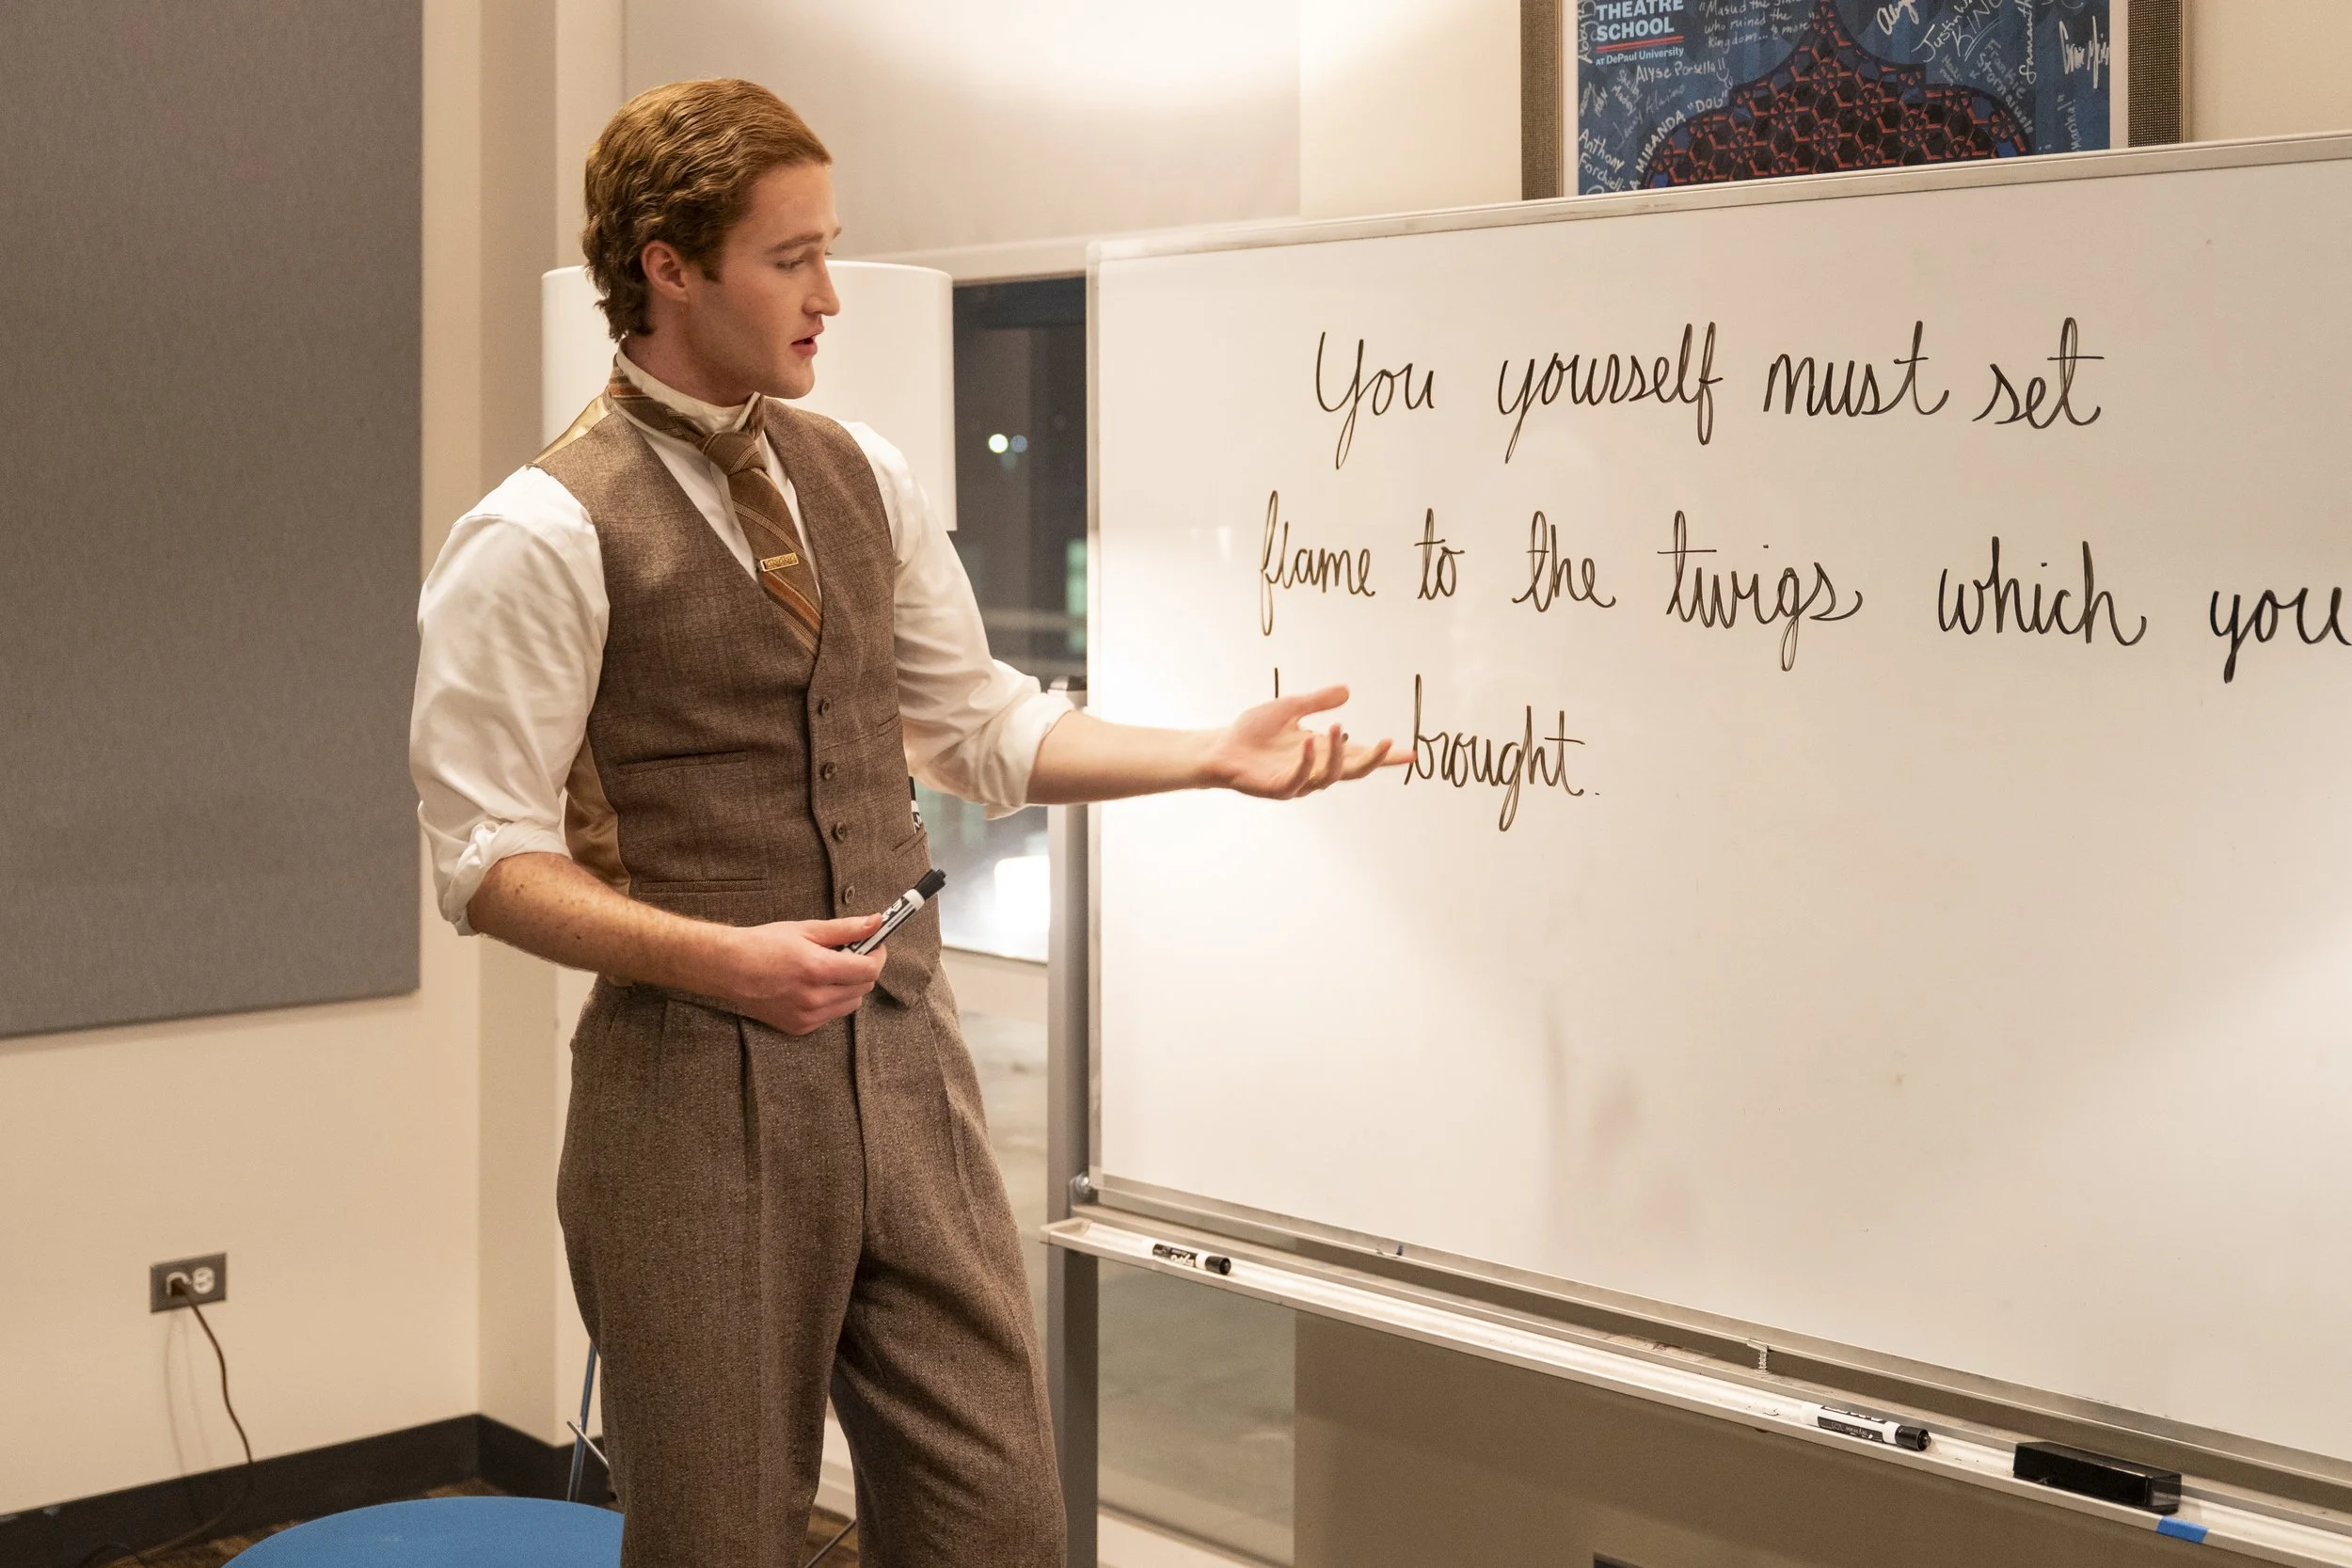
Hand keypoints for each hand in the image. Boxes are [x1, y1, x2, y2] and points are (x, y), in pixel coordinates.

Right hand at [722, 914, 887, 1035]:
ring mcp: (807, 1016)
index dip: (877, 956)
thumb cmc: (764, 944)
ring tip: (828, 971)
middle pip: (864, 988)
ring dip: (849, 987)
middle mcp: (813, 998)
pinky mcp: (799, 1028)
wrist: (729, 969)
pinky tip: (813, 987)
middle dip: (862, 969)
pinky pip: (831, 1015)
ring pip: (851, 1004)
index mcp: (817, 969)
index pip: (869, 970)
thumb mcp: (806, 930)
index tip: (874, 946)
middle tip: (848, 954)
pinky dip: (831, 1001)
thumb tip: (876, 922)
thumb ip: (845, 929)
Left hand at [1201, 684, 1404, 799]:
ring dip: (1338, 752)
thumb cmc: (1252, 731)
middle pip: (1354, 771)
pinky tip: (1308, 743)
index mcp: (1321, 752)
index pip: (1359, 755)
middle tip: (1388, 743)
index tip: (1411, 754)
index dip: (1384, 756)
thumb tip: (1348, 691)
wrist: (1220, 747)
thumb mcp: (1290, 707)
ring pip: (1330, 775)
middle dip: (1374, 760)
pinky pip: (1298, 779)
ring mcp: (1298, 782)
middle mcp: (1314, 770)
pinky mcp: (1278, 789)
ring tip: (1337, 727)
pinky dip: (1306, 763)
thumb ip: (1317, 701)